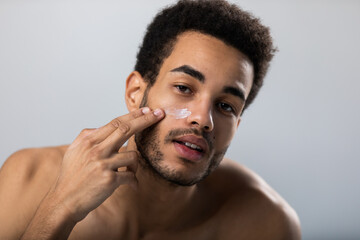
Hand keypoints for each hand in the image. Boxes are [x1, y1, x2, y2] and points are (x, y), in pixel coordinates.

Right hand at [50, 107, 163, 221]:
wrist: (64, 201)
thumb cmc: (71, 177)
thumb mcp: (74, 151)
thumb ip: (87, 136)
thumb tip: (102, 127)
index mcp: (88, 140)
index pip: (115, 123)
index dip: (133, 115)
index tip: (146, 110)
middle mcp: (96, 149)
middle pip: (126, 129)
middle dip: (146, 120)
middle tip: (159, 114)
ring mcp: (103, 164)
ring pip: (133, 155)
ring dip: (134, 165)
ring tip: (129, 173)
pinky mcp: (109, 179)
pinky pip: (131, 176)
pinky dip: (134, 181)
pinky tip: (132, 185)